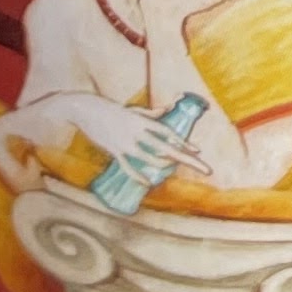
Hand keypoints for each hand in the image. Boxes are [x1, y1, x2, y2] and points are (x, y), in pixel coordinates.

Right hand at [70, 96, 199, 184]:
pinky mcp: (114, 150)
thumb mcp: (134, 111)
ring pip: (150, 159)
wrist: (86, 109)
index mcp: (144, 121)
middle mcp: (138, 132)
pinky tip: (146, 182)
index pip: (169, 133)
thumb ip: (152, 114)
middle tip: (205, 169)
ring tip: (172, 169)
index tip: (198, 151)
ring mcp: (127, 142)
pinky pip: (128, 166)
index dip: (184, 142)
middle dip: (188, 159)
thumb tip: (168, 109)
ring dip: (164, 166)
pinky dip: (137, 175)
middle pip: (168, 148)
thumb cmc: (111, 110)